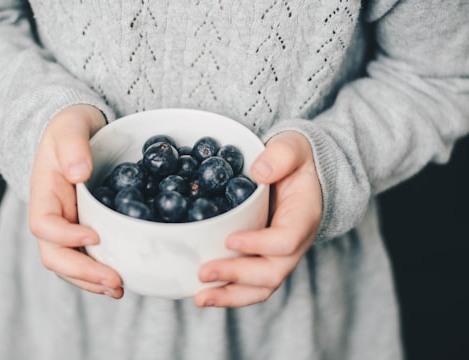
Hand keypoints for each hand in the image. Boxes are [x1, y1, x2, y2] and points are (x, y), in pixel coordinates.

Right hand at [28, 104, 122, 297]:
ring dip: (91, 281)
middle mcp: (54, 216)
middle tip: (114, 281)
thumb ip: (73, 146)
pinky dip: (100, 273)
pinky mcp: (86, 229)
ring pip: (70, 264)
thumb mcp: (70, 127)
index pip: (43, 225)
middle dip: (82, 272)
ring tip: (119, 288)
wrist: (80, 130)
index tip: (95, 235)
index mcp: (44, 194)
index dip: (64, 236)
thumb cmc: (71, 126)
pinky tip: (122, 280)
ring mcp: (68, 226)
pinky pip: (87, 257)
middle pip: (55, 255)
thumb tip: (81, 173)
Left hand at [194, 131, 321, 306]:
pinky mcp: (264, 259)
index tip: (230, 240)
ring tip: (200, 297)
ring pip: (261, 287)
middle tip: (204, 271)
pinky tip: (203, 293)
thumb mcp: (293, 147)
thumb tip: (259, 171)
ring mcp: (280, 256)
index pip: (286, 240)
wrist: (300, 174)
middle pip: (272, 272)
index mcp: (303, 216)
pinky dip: (229, 292)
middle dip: (238, 276)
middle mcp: (295, 243)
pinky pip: (250, 284)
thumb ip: (281, 155)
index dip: (260, 245)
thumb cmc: (295, 160)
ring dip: (231, 295)